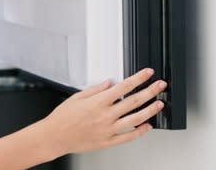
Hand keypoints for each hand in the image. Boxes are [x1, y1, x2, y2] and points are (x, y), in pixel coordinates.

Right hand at [39, 68, 166, 158]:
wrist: (55, 137)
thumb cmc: (62, 118)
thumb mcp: (77, 98)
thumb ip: (95, 90)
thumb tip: (109, 83)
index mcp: (98, 102)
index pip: (124, 87)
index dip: (138, 79)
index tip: (147, 74)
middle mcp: (106, 115)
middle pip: (134, 101)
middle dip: (150, 91)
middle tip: (160, 86)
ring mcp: (108, 129)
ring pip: (135, 119)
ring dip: (150, 111)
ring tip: (159, 104)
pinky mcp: (108, 141)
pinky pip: (128, 137)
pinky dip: (139, 132)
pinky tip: (147, 127)